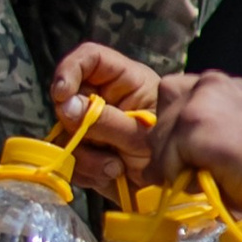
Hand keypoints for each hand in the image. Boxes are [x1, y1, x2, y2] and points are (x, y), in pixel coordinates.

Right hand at [49, 41, 160, 169]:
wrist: (180, 182)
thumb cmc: (172, 149)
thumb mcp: (144, 135)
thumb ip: (108, 121)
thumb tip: (66, 107)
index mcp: (124, 81)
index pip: (89, 58)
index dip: (70, 70)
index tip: (61, 94)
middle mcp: (103, 100)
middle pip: (68, 100)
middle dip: (77, 127)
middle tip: (101, 145)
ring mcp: (92, 127)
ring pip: (64, 136)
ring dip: (85, 158)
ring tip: (116, 168)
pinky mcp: (87, 153)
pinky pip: (69, 162)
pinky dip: (86, 174)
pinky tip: (111, 177)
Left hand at [149, 69, 241, 216]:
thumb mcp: (240, 131)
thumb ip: (209, 129)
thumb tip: (171, 154)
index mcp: (222, 84)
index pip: (176, 92)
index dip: (175, 122)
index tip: (186, 149)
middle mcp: (209, 83)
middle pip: (163, 111)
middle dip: (168, 144)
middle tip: (188, 170)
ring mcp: (199, 101)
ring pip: (161, 137)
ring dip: (173, 164)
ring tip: (200, 180)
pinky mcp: (192, 124)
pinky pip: (164, 159)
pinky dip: (177, 177)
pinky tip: (203, 184)